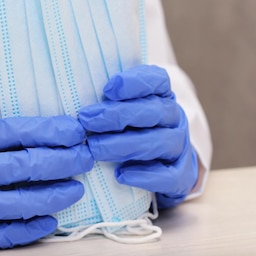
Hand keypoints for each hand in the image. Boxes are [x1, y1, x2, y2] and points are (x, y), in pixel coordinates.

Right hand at [0, 116, 92, 248]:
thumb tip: (29, 139)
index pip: (16, 132)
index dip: (49, 130)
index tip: (74, 129)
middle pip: (26, 166)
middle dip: (63, 160)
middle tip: (86, 156)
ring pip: (21, 201)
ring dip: (54, 195)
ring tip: (75, 188)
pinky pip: (5, 234)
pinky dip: (31, 228)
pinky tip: (50, 221)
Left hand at [77, 65, 197, 207]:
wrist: (163, 165)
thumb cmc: (132, 129)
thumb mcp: (122, 109)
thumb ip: (107, 100)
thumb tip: (73, 91)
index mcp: (161, 95)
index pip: (157, 79)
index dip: (135, 82)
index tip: (108, 89)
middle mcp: (174, 117)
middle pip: (153, 111)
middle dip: (117, 115)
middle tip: (86, 120)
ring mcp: (179, 145)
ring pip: (159, 141)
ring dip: (124, 144)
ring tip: (95, 148)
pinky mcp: (181, 174)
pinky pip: (168, 175)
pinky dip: (145, 176)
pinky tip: (120, 174)